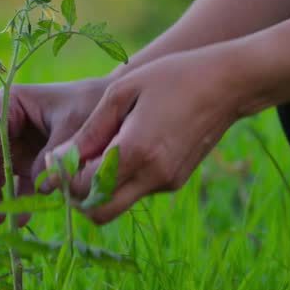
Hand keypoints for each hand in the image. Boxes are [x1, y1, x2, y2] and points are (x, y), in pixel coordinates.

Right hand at [0, 78, 108, 223]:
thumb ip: (54, 155)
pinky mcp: (30, 165)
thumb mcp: (74, 125)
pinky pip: (20, 185)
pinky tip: (20, 219)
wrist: (119, 109)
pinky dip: (21, 201)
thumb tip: (41, 188)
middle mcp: (8, 126)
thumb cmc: (94, 104)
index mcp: (10, 105)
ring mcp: (18, 148)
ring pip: (0, 176)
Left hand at [50, 45, 245, 224]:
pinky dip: (122, 179)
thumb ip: (89, 131)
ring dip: (99, 187)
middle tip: (72, 169)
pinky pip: (137, 190)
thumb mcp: (122, 93)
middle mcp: (152, 175)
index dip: (64, 179)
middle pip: (99, 212)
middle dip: (78, 197)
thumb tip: (58, 159)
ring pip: (117, 203)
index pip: (84, 189)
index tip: (58, 159)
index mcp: (135, 152)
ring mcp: (166, 182)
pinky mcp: (175, 181)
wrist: (231, 82)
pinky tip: (127, 147)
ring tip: (100, 150)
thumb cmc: (172, 77)